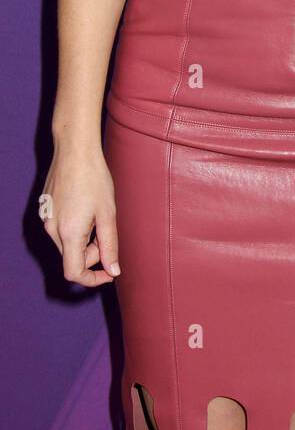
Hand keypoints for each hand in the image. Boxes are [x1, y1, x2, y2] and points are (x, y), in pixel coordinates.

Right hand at [40, 144, 119, 286]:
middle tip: (108, 230)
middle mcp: (52, 230)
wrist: (74, 150)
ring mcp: (47, 219)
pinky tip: (86, 207)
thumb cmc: (94, 178)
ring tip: (98, 215)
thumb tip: (113, 270)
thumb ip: (110, 245)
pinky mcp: (46, 210)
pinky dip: (75, 229)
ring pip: (67, 244)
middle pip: (72, 258)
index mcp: (68, 233)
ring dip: (84, 239)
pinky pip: (61, 230)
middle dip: (92, 253)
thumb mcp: (108, 213)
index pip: (74, 272)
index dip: (92, 279)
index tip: (109, 273)